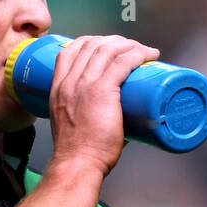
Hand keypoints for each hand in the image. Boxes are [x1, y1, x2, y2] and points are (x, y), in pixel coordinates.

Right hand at [48, 34, 159, 176]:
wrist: (77, 165)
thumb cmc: (78, 154)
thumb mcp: (73, 126)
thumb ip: (91, 117)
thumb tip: (125, 120)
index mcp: (58, 89)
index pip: (70, 50)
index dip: (91, 42)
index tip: (107, 46)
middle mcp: (69, 82)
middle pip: (92, 44)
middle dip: (115, 41)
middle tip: (132, 49)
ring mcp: (84, 85)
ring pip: (108, 49)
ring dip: (130, 45)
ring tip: (144, 51)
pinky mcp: (102, 91)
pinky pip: (122, 62)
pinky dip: (137, 54)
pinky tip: (148, 55)